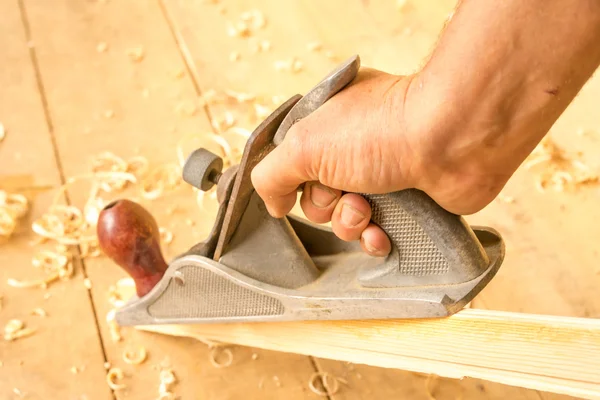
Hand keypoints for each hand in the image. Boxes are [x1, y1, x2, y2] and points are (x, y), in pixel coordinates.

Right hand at [251, 68, 510, 256]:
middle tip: (346, 191)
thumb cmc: (383, 131)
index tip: (304, 184)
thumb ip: (273, 174)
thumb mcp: (305, 144)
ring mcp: (382, 177)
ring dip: (351, 223)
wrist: (452, 142)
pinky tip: (382, 234)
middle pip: (318, 198)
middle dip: (327, 205)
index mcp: (329, 126)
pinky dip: (375, 239)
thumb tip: (273, 204)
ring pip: (346, 220)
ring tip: (368, 209)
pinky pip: (377, 234)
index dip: (296, 182)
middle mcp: (354, 150)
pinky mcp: (407, 203)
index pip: (295, 166)